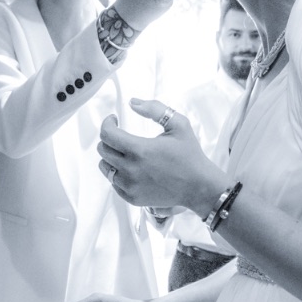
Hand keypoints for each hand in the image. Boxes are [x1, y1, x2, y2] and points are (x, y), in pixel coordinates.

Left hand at [96, 98, 225, 212]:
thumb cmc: (190, 155)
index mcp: (139, 150)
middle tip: (120, 135)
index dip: (107, 123)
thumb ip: (154, 109)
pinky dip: (118, 173)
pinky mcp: (132, 198)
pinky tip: (132, 168)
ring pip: (105, 167)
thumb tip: (133, 103)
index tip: (114, 120)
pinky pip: (114, 183)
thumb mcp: (179, 124)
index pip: (107, 134)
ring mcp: (129, 186)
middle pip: (103, 150)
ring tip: (124, 152)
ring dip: (111, 156)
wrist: (199, 187)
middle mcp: (130, 169)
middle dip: (109, 138)